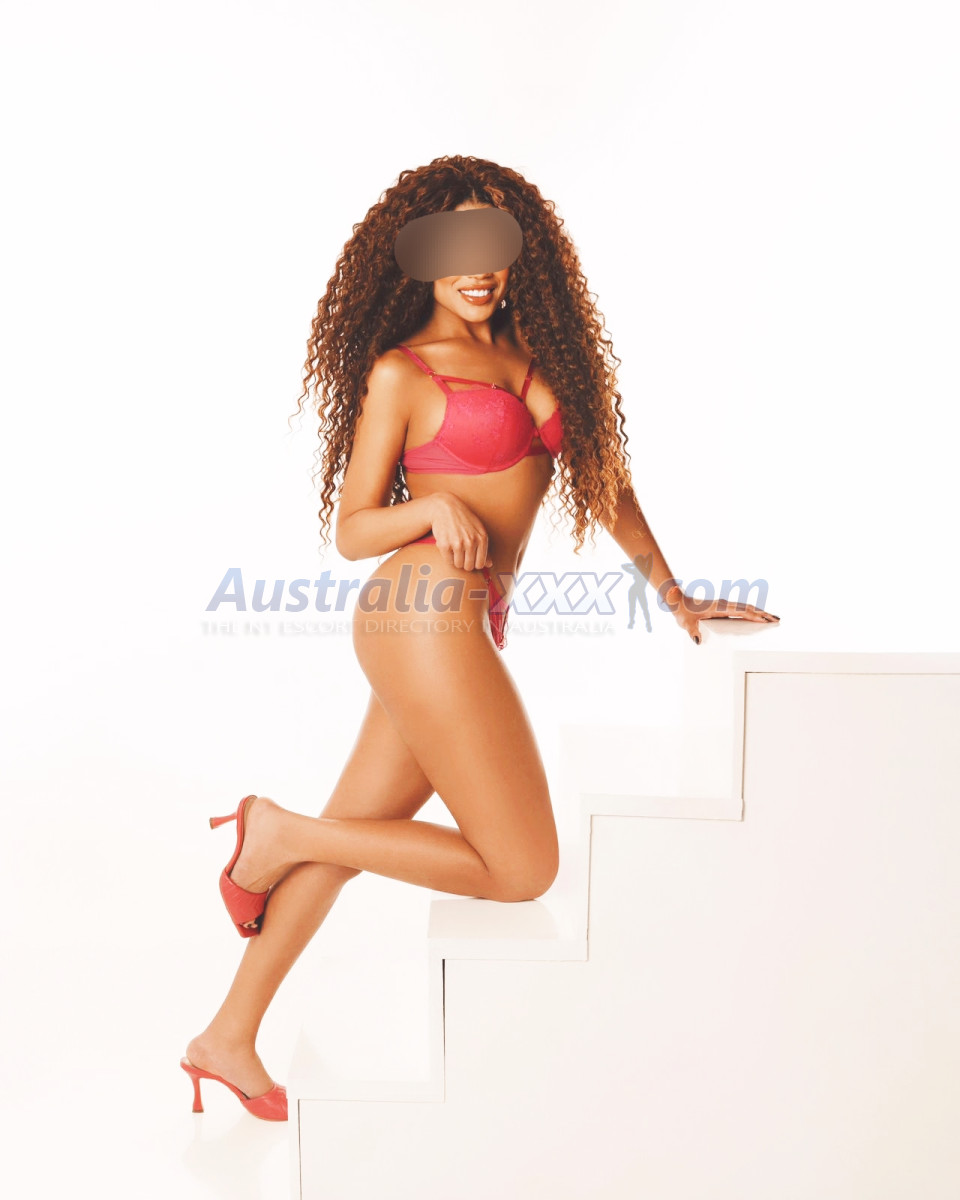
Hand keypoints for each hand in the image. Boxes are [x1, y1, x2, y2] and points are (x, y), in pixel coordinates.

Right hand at [428, 493, 492, 572]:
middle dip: (464, 563)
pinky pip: (448, 561)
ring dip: (456, 560)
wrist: (444, 507)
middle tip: (461, 553)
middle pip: (469, 566)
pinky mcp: (444, 545)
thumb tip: (489, 565)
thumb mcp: (478, 529)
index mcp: (482, 538)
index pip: (480, 564)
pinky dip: (447, 556)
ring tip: (454, 548)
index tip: (470, 558)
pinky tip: (448, 546)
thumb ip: (484, 548)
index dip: (474, 563)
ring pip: (458, 565)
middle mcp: (471, 542)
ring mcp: (457, 543)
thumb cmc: (463, 519)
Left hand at [659, 583, 779, 644]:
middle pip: (749, 608)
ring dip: (759, 612)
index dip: (755, 616)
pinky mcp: (723, 608)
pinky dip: (751, 613)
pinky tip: (756, 618)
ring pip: (746, 608)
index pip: (742, 612)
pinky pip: (741, 610)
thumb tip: (697, 640)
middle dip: (764, 614)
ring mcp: (724, 606)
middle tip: (778, 619)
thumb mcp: (686, 624)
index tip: (767, 619)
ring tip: (772, 618)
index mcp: (720, 608)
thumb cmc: (683, 612)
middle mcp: (725, 605)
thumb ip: (691, 631)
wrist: (678, 602)